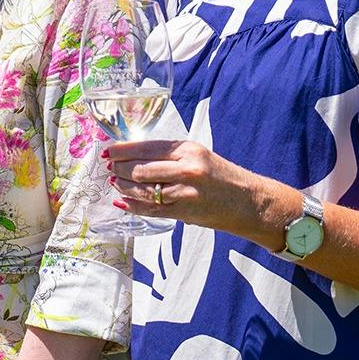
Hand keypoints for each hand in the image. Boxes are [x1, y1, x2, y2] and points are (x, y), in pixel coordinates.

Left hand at [102, 137, 265, 235]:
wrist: (249, 202)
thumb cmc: (223, 177)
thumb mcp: (199, 156)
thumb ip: (171, 156)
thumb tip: (136, 156)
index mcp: (189, 150)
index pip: (148, 147)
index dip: (124, 150)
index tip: (109, 151)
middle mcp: (187, 168)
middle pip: (141, 168)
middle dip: (120, 168)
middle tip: (109, 168)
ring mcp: (185, 192)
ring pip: (143, 189)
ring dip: (124, 186)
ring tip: (114, 183)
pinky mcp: (184, 212)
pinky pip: (150, 209)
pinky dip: (132, 206)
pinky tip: (121, 202)